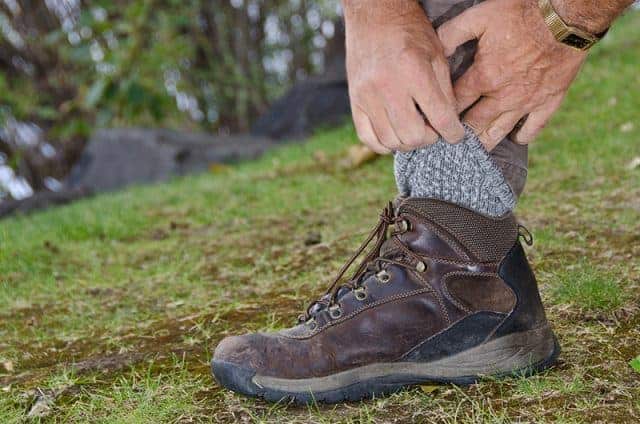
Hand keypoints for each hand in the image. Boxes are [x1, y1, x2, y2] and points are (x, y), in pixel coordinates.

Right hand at [343, 0, 464, 153]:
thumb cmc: (410, 33)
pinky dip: (384, 144)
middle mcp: (388, 86)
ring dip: (408, 142)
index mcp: (414, 71)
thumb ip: (445, 92)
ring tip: (415, 130)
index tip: (455, 134)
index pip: (440, 117)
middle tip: (433, 130)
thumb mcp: (436, 56)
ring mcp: (367, 96)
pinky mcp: (355, 101)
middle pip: (413, 135)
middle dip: (429, 139)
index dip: (453, 133)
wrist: (374, 16)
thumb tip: (450, 124)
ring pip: (391, 140)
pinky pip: (368, 138)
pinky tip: (395, 135)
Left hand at [437, 0, 587, 149]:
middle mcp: (502, 96)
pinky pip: (533, 128)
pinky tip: (514, 138)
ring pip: (499, 131)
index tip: (435, 121)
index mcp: (483, 76)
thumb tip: (435, 50)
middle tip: (450, 141)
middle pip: (474, 124)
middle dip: (460, 133)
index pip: (455, 103)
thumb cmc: (521, 13)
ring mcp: (526, 102)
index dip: (442, 113)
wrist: (566, 17)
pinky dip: (522, 136)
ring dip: (484, 141)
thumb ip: (452, 33)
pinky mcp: (549, 101)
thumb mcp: (479, 17)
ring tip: (474, 149)